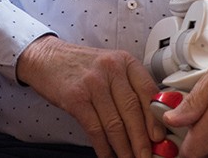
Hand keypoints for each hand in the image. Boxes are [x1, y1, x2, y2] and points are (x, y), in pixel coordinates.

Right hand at [16, 35, 163, 157]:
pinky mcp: (75, 98)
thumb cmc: (81, 66)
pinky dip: (103, 147)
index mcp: (125, 61)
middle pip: (133, 111)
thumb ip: (129, 87)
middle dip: (142, 140)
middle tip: (147, 157)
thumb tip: (149, 122)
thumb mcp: (110, 66)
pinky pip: (95, 129)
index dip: (155, 119)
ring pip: (115, 124)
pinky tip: (108, 155)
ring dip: (124, 148)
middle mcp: (111, 69)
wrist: (47, 58)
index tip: (160, 138)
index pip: (148, 92)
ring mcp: (92, 83)